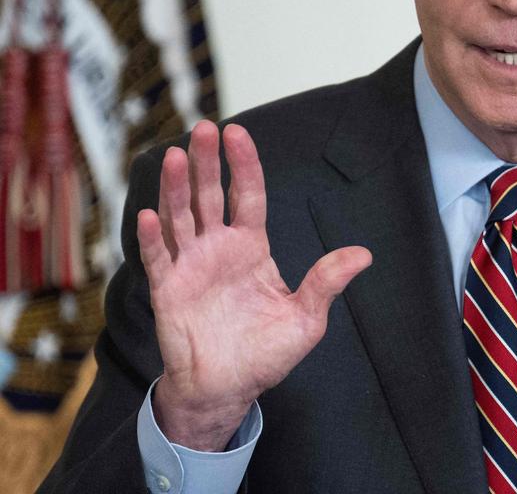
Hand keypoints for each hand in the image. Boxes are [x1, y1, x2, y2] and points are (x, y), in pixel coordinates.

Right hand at [137, 121, 371, 450]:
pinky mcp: (167, 290)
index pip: (247, 195)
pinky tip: (151, 216)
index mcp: (251, 247)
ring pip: (180, 217)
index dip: (242, 164)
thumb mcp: (306, 318)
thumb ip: (327, 282)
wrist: (228, 389)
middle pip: (209, 195)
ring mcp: (190, 266)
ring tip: (175, 156)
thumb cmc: (266, 353)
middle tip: (203, 129)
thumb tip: (364, 255)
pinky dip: (152, 238)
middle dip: (206, 162)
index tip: (237, 134)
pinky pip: (157, 259)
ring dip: (176, 188)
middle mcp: (218, 249)